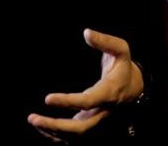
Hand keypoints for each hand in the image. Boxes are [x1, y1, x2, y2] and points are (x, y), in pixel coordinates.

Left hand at [27, 29, 143, 142]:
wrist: (134, 87)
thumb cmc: (123, 65)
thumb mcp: (121, 49)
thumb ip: (104, 41)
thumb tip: (86, 32)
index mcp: (108, 92)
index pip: (87, 102)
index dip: (67, 102)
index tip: (47, 99)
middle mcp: (103, 110)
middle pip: (80, 127)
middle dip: (55, 126)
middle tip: (33, 118)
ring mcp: (97, 120)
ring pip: (76, 135)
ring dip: (53, 131)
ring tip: (33, 120)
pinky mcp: (91, 122)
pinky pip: (75, 136)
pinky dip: (57, 136)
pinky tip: (42, 127)